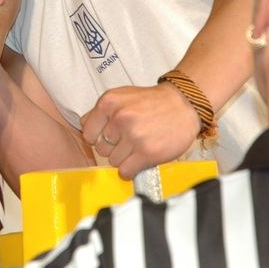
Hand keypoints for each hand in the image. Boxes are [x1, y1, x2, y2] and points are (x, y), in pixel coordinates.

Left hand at [81, 82, 199, 178]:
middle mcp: (119, 118)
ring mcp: (133, 136)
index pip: (87, 132)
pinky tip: (139, 160)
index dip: (98, 136)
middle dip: (112, 147)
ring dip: (124, 158)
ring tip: (138, 147)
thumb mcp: (122, 96)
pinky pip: (125, 171)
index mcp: (108, 103)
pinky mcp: (147, 152)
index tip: (110, 136)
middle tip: (128, 140)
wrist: (184, 104)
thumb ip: (101, 111)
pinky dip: (130, 170)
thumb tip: (84, 128)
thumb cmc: (151, 102)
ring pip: (113, 161)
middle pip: (100, 149)